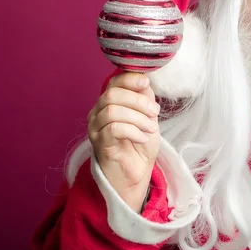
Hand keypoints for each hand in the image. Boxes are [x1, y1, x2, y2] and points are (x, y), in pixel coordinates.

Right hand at [88, 72, 160, 211]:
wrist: (137, 170)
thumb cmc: (141, 142)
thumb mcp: (148, 115)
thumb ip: (144, 97)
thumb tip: (144, 79)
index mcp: (110, 101)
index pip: (114, 81)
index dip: (130, 79)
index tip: (146, 83)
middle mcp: (98, 111)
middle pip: (112, 94)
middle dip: (138, 101)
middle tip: (154, 113)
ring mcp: (95, 127)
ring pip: (112, 111)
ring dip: (137, 118)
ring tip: (150, 129)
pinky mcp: (99, 143)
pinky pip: (113, 129)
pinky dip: (133, 131)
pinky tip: (142, 138)